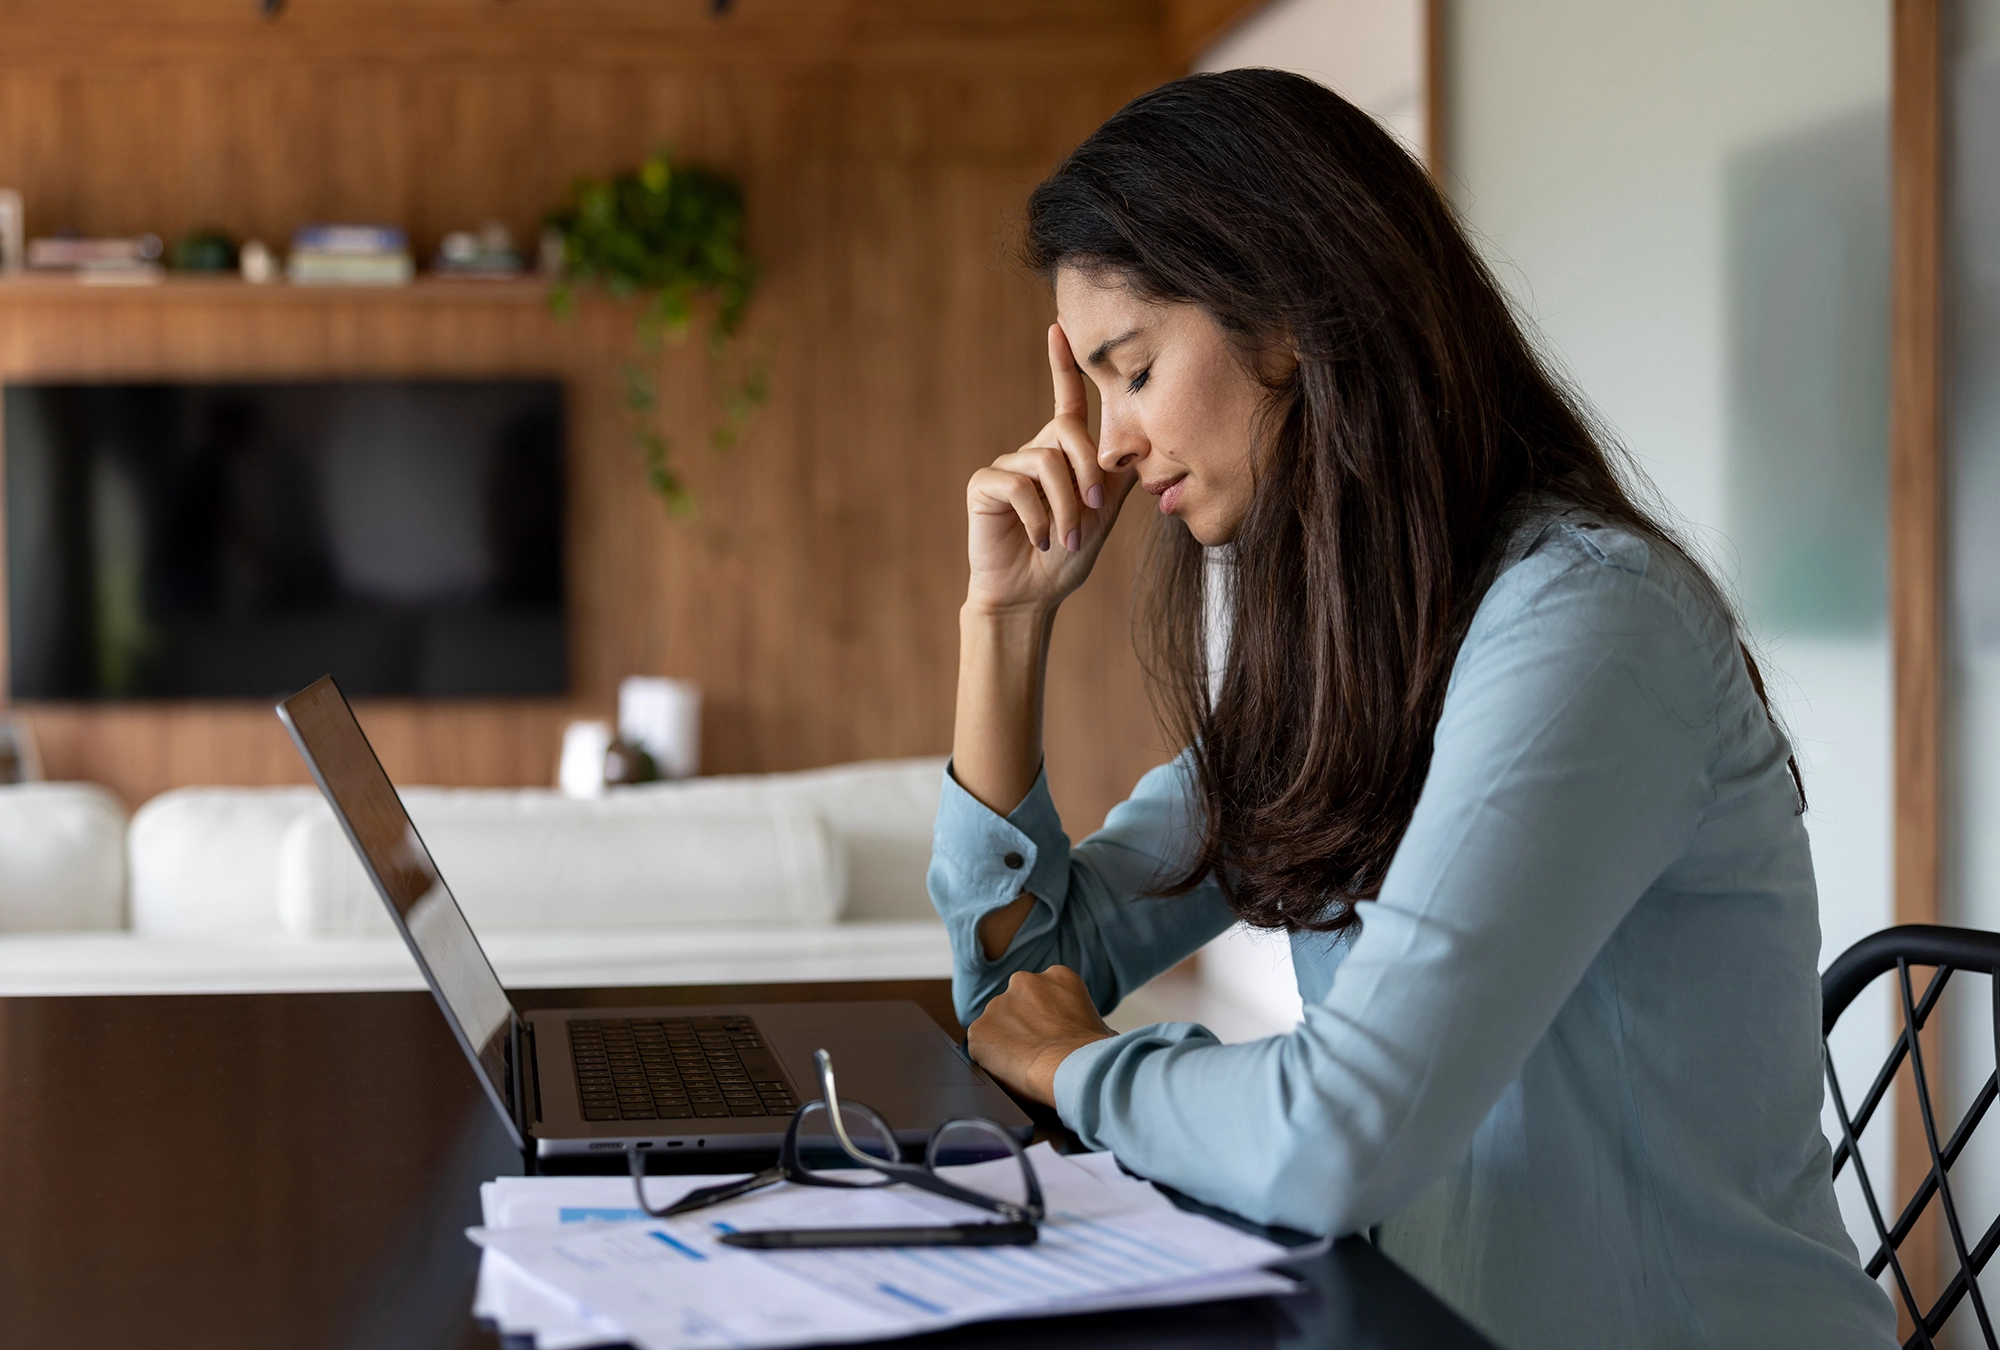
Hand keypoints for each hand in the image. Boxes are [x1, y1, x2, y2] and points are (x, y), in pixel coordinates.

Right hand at [964, 324, 1136, 615]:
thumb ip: (1117, 475)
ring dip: (1065, 507)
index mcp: (1064, 452)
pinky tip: (1041, 540)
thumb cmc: (1068, 555)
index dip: (1063, 365)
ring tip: (1067, 539)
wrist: (1032, 594)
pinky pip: (1018, 485)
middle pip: (1068, 432)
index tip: (1060, 327)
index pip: (1066, 401)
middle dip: (1087, 473)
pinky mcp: (985, 486)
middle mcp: (1034, 451)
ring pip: (1046, 463)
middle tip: (1093, 513)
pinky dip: (1038, 517)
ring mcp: (1007, 467)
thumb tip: (1140, 442)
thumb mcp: (1104, 513)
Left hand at [966, 965, 1114, 1106]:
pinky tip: (1011, 1073)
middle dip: (1022, 1027)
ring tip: (1025, 1068)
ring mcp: (998, 1004)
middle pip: (1016, 1006)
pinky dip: (991, 1061)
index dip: (1047, 1021)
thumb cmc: (1095, 1054)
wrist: (1074, 1068)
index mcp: (1058, 977)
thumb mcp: (1102, 1027)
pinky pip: (981, 1047)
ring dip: (1006, 1043)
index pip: (1044, 996)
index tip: (1053, 1038)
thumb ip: (1084, 1023)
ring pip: (997, 1026)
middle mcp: (1023, 981)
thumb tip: (1091, 1041)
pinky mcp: (980, 1030)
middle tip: (1037, 1054)